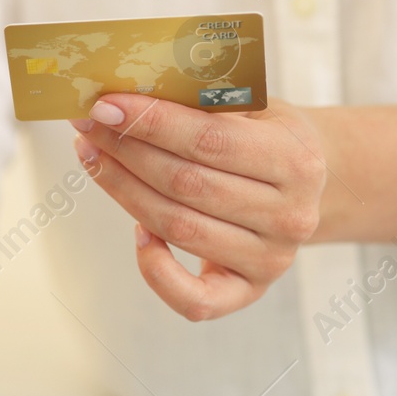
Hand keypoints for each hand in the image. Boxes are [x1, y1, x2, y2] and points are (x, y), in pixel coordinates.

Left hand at [70, 94, 326, 320]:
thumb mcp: (254, 110)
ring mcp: (270, 259)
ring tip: (93, 158)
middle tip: (87, 128)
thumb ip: (203, 105)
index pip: (209, 140)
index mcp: (296, 161)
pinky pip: (192, 298)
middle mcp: (289, 216)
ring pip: (177, 228)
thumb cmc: (265, 141)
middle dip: (126, 151)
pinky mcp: (247, 291)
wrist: (309, 188)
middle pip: (185, 184)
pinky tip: (136, 232)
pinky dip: (155, 270)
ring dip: (123, 191)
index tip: (104, 106)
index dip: (150, 122)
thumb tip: (126, 97)